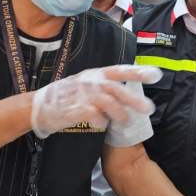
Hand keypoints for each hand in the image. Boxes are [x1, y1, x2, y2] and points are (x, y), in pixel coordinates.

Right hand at [31, 65, 162, 137]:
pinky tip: (101, 125)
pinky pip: (92, 114)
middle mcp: (91, 81)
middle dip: (134, 99)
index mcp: (96, 74)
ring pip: (107, 102)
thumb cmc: (69, 95)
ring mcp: (81, 94)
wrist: (39, 105)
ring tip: (125, 122)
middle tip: (149, 109)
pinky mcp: (73, 108)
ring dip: (119, 113)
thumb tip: (130, 95)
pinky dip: (100, 121)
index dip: (138, 72)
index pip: (120, 71)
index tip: (156, 75)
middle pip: (117, 88)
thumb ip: (107, 87)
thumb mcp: (88, 84)